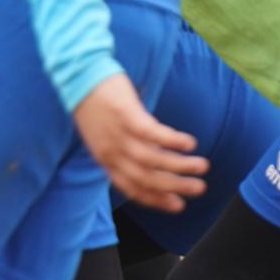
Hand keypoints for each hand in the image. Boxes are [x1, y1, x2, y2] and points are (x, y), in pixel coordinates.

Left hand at [72, 72, 207, 213]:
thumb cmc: (95, 104)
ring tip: (202, 166)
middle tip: (199, 188)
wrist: (78, 74)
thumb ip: (125, 151)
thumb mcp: (103, 135)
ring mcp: (117, 133)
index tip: (178, 206)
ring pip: (152, 159)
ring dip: (180, 166)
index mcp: (104, 159)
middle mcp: (110, 151)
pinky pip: (153, 134)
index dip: (156, 199)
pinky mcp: (125, 114)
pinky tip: (190, 144)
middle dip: (175, 186)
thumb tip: (155, 160)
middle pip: (145, 178)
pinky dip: (172, 141)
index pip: (131, 188)